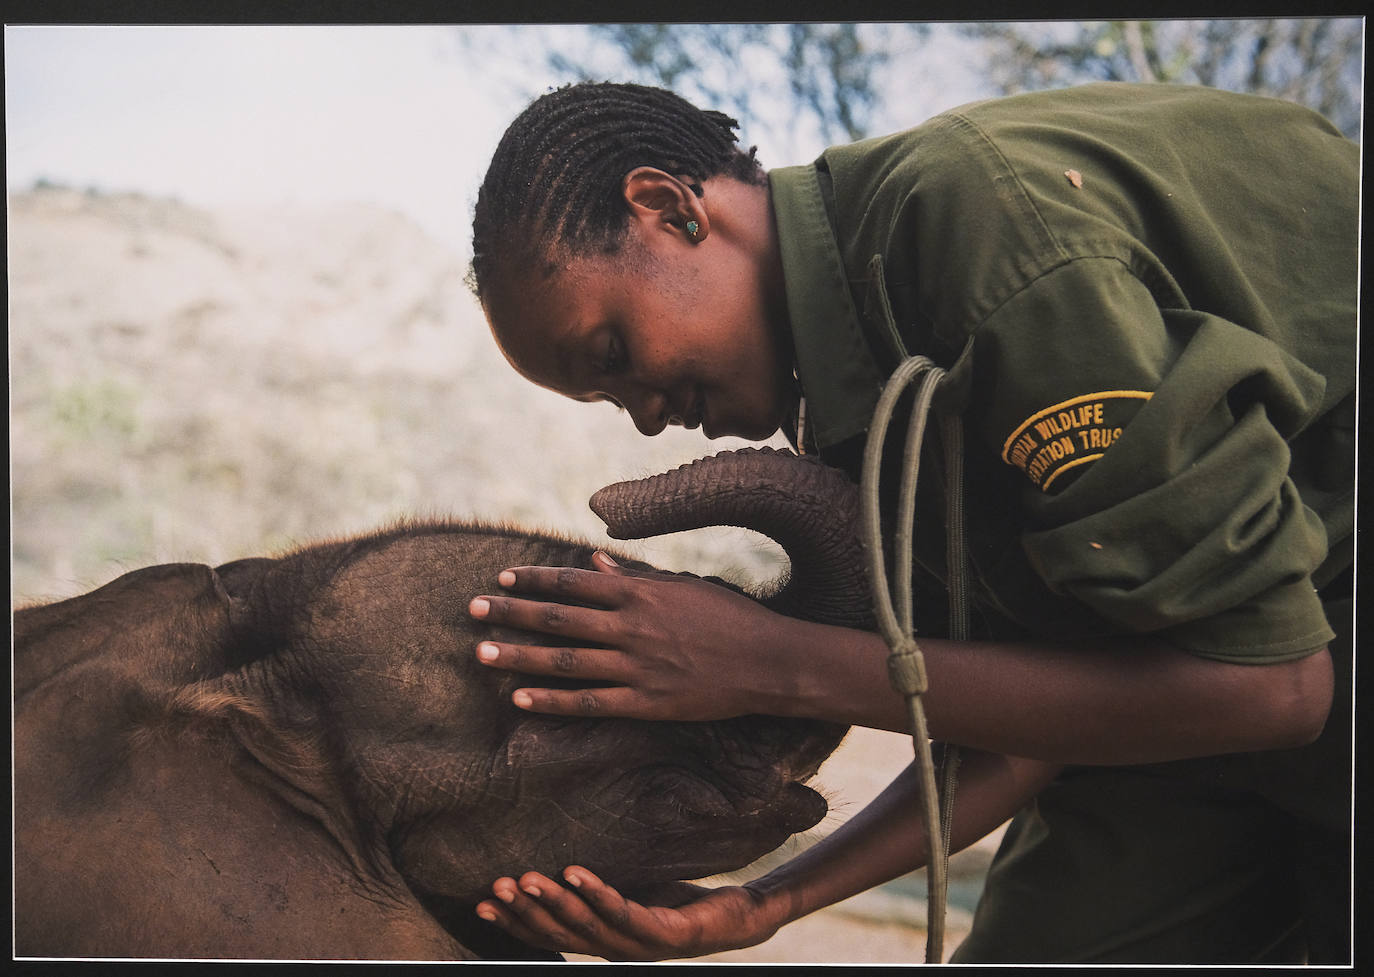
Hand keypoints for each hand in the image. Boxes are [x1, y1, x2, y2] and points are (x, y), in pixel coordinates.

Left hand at [468, 550, 797, 720]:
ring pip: (565, 660)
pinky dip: (553, 701)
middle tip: (473, 610)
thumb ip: (636, 577)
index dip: (535, 580)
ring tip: (481, 652)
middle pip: (558, 619)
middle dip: (512, 613)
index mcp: (641, 593)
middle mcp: (632, 627)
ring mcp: (637, 668)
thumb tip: (595, 564)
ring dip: (519, 655)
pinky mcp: (646, 703)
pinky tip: (521, 699)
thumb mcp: (684, 586)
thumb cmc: (730, 618)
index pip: (574, 582)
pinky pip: (589, 702)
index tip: (503, 578)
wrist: (770, 662)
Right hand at [474, 866, 781, 960]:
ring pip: (587, 927)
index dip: (514, 922)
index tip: (481, 901)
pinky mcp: (667, 934)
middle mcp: (616, 949)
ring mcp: (640, 944)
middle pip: (560, 933)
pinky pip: (625, 912)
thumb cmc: (679, 901)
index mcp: (602, 941)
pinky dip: (598, 894)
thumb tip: (558, 855)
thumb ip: (597, 886)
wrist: (738, 917)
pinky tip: (576, 873)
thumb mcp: (631, 890)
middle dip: (525, 910)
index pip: (549, 935)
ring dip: (553, 902)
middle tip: (495, 886)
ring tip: (525, 878)